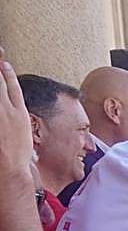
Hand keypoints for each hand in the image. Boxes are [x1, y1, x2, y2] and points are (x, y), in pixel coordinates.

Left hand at [0, 48, 33, 180]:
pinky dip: (2, 84)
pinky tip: (0, 75)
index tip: (3, 61)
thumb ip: (17, 123)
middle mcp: (8, 109)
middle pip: (1, 82)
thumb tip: (15, 118)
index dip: (7, 71)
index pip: (13, 85)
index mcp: (20, 113)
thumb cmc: (17, 158)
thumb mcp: (22, 137)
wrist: (11, 169)